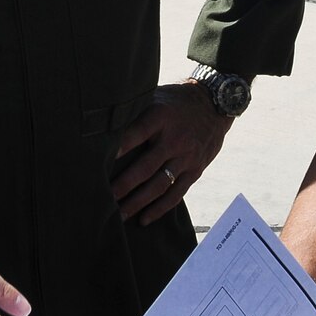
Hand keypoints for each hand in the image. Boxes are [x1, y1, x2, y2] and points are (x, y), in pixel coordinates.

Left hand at [111, 82, 231, 224]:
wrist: (216, 104)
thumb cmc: (177, 101)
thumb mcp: (157, 97)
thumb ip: (136, 112)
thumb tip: (103, 125)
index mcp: (160, 117)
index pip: (136, 134)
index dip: (118, 148)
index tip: (100, 162)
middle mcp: (174, 139)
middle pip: (145, 167)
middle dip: (123, 185)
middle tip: (104, 198)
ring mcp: (186, 157)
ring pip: (159, 185)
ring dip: (138, 202)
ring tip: (119, 215)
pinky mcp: (195, 170)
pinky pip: (176, 193)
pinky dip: (159, 208)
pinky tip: (144, 219)